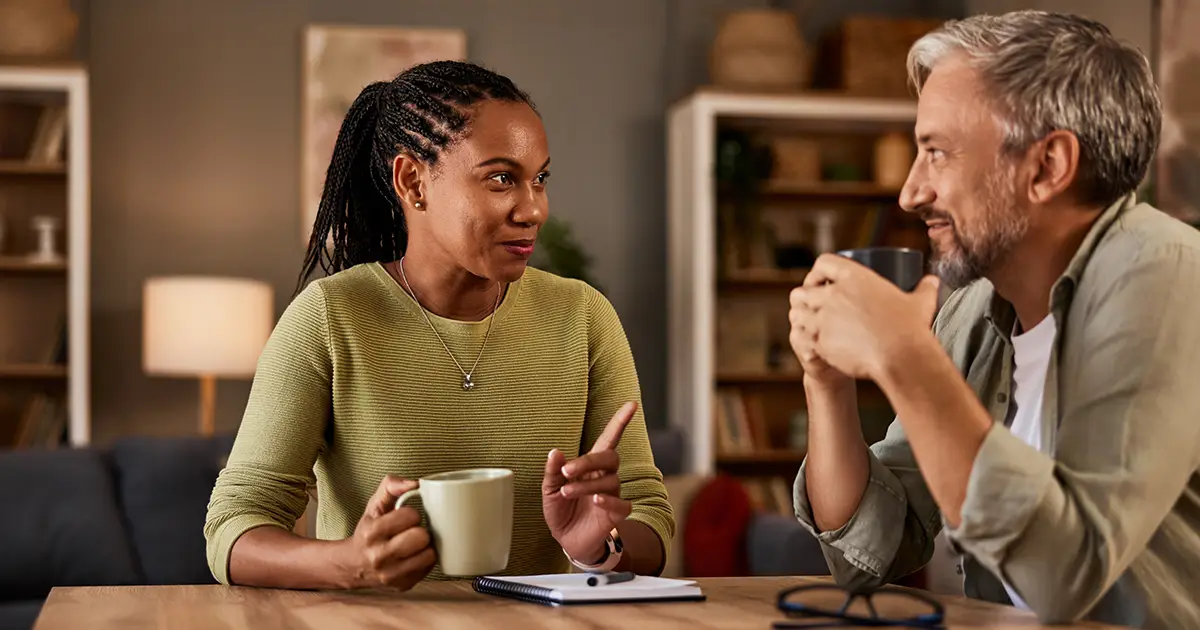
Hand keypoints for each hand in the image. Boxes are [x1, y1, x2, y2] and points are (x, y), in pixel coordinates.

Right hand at [334, 475, 436, 590]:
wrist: (354, 565)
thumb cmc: (369, 530)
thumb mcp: (374, 505)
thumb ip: (391, 486)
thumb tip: (414, 483)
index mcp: (372, 532)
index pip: (410, 516)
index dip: (412, 514)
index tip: (407, 517)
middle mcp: (379, 556)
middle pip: (420, 537)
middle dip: (420, 531)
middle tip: (413, 531)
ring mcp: (391, 575)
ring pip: (429, 555)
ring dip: (426, 547)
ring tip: (416, 544)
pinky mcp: (402, 586)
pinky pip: (428, 569)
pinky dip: (425, 560)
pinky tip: (415, 556)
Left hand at [543, 401, 636, 564]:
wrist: (568, 540)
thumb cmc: (561, 510)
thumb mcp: (549, 489)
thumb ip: (552, 471)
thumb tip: (555, 451)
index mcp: (590, 466)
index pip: (609, 439)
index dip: (620, 422)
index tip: (631, 405)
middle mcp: (604, 476)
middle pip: (610, 457)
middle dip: (588, 460)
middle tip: (566, 471)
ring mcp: (612, 494)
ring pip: (610, 481)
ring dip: (586, 485)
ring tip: (567, 492)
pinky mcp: (616, 514)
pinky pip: (622, 504)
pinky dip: (609, 500)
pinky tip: (596, 501)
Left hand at [790, 254, 940, 380]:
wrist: (900, 358)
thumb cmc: (911, 329)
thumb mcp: (920, 303)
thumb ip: (925, 289)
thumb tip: (933, 280)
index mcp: (854, 277)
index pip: (823, 262)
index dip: (819, 271)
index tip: (821, 281)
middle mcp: (833, 294)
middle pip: (803, 290)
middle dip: (805, 298)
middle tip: (813, 306)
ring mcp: (824, 318)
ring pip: (797, 313)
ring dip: (802, 318)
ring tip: (810, 324)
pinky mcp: (820, 341)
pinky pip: (803, 337)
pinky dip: (807, 341)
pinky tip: (814, 345)